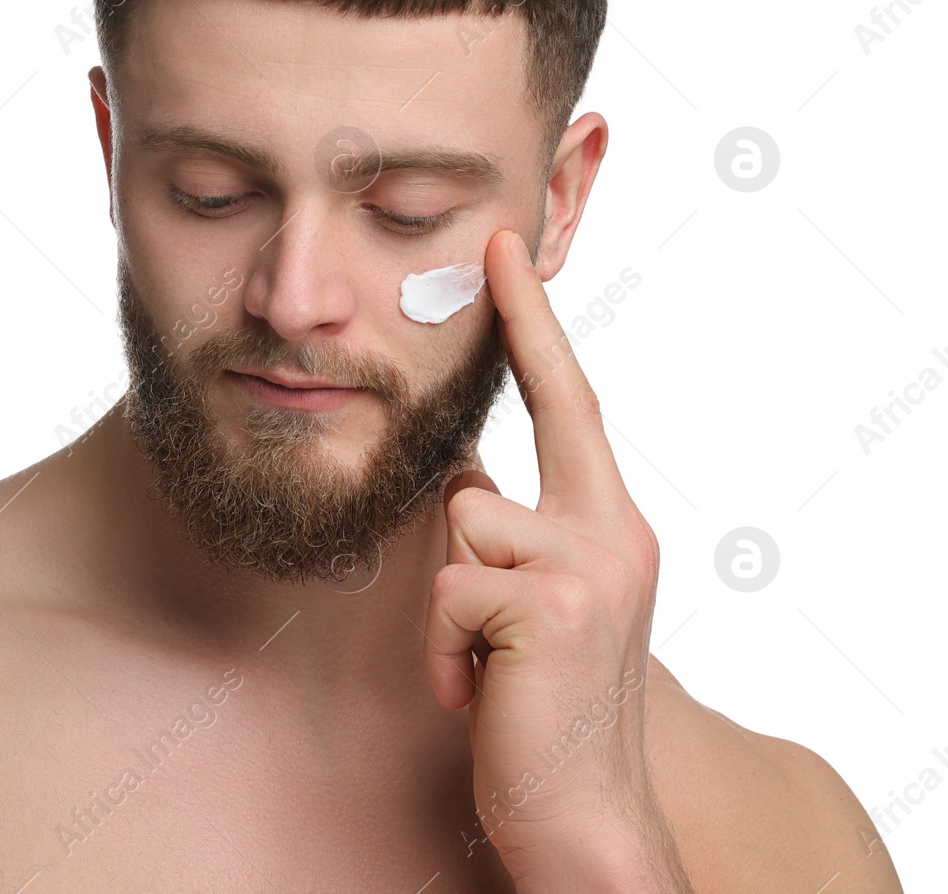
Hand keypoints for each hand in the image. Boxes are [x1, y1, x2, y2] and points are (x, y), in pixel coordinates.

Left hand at [422, 229, 689, 890]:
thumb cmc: (543, 704)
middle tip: (499, 330)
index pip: (571, 403)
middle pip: (524, 435)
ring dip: (448, 608)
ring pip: (461, 525)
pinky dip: (443, 650)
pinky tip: (477, 691)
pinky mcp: (553, 605)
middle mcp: (615, 532)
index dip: (535, 323)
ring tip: (483, 665)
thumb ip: (510, 531)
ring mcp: (592, 565)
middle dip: (502, 399)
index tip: (504, 246)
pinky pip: (448, 592)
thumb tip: (459, 475)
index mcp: (610, 525)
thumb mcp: (535, 603)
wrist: (583, 813)